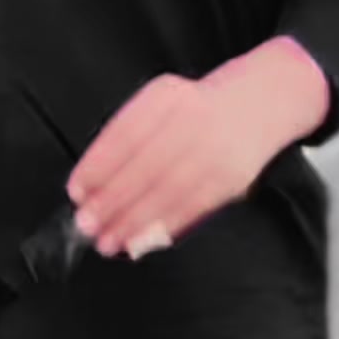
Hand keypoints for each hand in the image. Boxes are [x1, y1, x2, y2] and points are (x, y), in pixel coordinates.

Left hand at [69, 38, 329, 259]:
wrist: (261, 102)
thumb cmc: (198, 108)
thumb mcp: (162, 101)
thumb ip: (129, 136)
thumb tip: (91, 185)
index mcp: (166, 97)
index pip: (123, 135)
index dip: (96, 167)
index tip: (77, 192)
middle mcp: (192, 120)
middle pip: (143, 167)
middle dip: (111, 202)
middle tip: (87, 225)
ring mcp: (215, 150)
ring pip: (166, 192)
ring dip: (133, 222)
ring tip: (109, 241)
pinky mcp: (232, 178)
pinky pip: (192, 207)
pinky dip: (163, 227)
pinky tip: (142, 241)